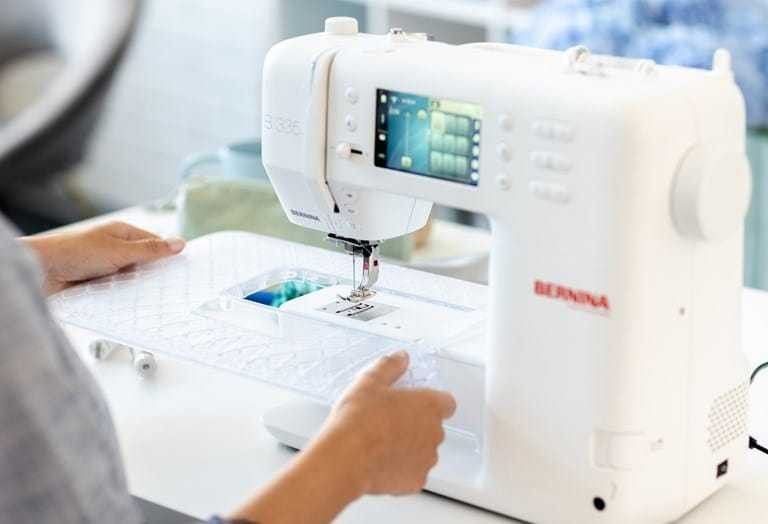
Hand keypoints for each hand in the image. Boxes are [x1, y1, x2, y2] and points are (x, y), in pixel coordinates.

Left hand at [21, 221, 185, 294]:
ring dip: (137, 289)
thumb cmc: (73, 251)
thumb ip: (150, 250)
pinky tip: (132, 305)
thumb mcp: (119, 250)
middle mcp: (115, 250)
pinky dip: (124, 298)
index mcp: (122, 233)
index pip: (154, 243)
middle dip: (154, 275)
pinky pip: (120, 294)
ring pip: (133, 281)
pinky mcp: (100, 286)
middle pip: (145, 264)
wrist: (41, 272)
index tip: (184, 268)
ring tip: (152, 299)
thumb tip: (178, 243)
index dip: (168, 255)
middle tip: (172, 288)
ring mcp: (107, 269)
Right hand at [229, 351, 455, 523]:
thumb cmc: (358, 420)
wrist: (346, 457)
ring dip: (410, 447)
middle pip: (432, 427)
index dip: (430, 402)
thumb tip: (400, 358)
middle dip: (416, 424)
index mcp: (428, 405)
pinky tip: (380, 461)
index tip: (415, 402)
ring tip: (381, 442)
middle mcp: (433, 433)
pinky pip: (412, 472)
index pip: (446, 402)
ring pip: (423, 450)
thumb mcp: (369, 381)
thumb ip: (390, 366)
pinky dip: (401, 468)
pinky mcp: (415, 481)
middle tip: (389, 421)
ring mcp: (426, 459)